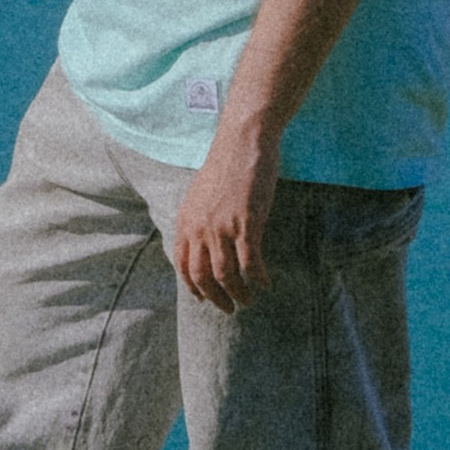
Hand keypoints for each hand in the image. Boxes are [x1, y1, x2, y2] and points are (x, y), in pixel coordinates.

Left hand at [170, 121, 276, 312]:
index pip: (183, 266)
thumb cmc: (227, 165)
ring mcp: (222, 227)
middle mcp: (199, 228)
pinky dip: (258, 278)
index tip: (204, 299)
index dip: (194, 288)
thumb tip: (203, 244)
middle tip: (230, 308)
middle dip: (216, 298)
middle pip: (203, 277)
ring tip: (248, 300)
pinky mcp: (246, 223)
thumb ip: (198, 220)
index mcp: (186, 221)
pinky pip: (251, 262)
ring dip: (239, 293)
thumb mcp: (201, 195)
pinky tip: (266, 283)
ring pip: (226, 275)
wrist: (243, 141)